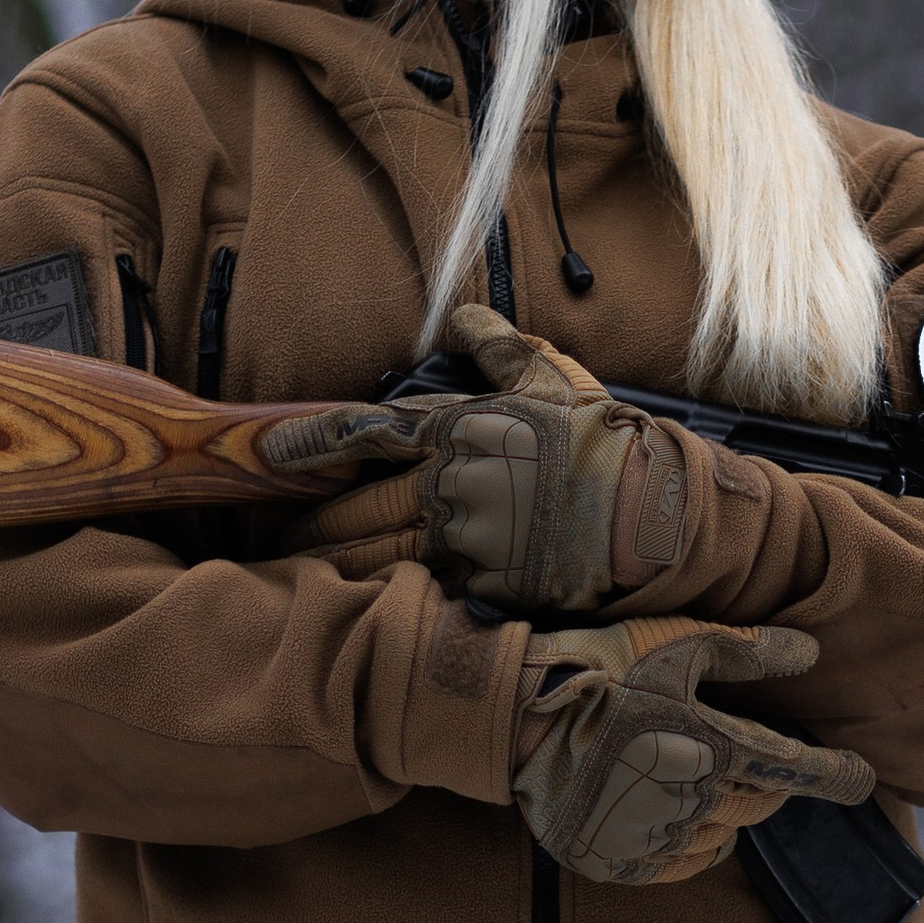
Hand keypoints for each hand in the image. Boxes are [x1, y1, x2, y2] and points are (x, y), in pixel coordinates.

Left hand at [261, 309, 694, 614]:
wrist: (653, 514)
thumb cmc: (605, 443)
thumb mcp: (552, 378)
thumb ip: (498, 347)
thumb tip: (463, 315)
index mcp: (460, 429)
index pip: (366, 432)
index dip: (310, 443)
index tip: (270, 451)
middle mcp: (453, 484)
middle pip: (358, 509)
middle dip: (310, 526)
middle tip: (275, 538)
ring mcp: (467, 539)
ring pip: (378, 558)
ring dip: (333, 569)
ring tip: (297, 577)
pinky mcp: (487, 585)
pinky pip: (422, 595)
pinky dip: (384, 602)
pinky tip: (353, 608)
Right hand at [508, 621, 872, 886]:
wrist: (519, 722)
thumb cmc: (602, 673)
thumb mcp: (676, 645)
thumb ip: (748, 651)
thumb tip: (811, 651)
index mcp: (717, 747)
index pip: (795, 770)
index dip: (836, 777)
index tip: (862, 779)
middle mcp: (696, 801)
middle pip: (761, 804)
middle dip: (765, 784)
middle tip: (739, 757)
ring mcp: (659, 836)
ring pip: (723, 835)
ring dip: (722, 811)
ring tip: (686, 776)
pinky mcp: (626, 861)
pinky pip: (684, 863)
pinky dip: (689, 842)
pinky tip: (666, 810)